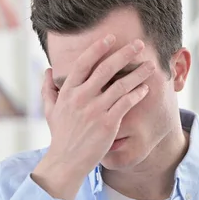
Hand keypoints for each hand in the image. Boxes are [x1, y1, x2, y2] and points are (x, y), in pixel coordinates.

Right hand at [32, 35, 155, 199]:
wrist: (67, 161)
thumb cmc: (61, 135)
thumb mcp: (50, 111)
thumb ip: (48, 89)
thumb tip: (47, 71)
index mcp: (68, 92)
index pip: (83, 63)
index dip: (97, 48)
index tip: (111, 38)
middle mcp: (81, 98)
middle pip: (106, 69)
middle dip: (124, 54)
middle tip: (139, 44)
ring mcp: (95, 110)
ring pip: (120, 85)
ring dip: (138, 73)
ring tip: (151, 66)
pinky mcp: (108, 124)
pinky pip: (126, 103)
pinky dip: (137, 94)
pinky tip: (145, 89)